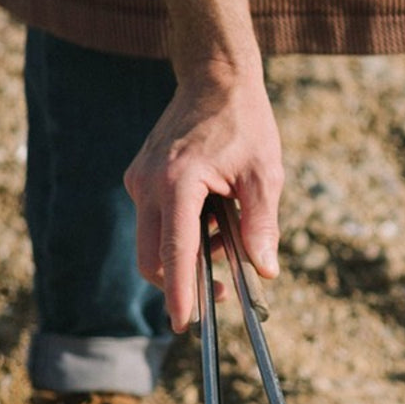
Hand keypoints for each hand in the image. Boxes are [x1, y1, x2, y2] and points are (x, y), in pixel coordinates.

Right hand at [123, 50, 282, 333]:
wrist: (215, 79)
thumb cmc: (245, 124)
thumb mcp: (265, 176)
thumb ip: (262, 226)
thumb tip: (265, 271)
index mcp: (178, 181)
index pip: (174, 252)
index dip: (179, 292)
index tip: (182, 324)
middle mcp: (148, 183)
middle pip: (152, 258)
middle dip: (181, 283)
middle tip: (223, 289)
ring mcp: (139, 180)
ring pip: (153, 242)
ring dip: (187, 253)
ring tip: (229, 230)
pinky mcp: (140, 178)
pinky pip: (155, 221)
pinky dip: (182, 232)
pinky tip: (214, 213)